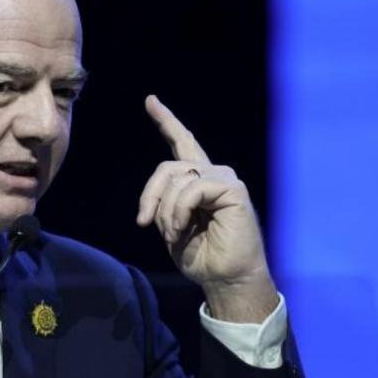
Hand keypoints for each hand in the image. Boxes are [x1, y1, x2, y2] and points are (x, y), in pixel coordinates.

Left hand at [136, 95, 278, 322]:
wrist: (225, 277)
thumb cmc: (201, 257)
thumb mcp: (171, 226)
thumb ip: (165, 203)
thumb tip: (157, 196)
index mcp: (198, 181)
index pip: (182, 144)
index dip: (166, 122)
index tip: (151, 101)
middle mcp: (212, 174)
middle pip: (167, 167)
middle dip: (149, 195)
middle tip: (144, 222)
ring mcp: (224, 179)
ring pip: (176, 178)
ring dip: (166, 211)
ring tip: (173, 234)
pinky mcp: (232, 188)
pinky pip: (192, 189)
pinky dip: (180, 211)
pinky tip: (181, 229)